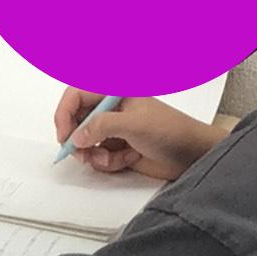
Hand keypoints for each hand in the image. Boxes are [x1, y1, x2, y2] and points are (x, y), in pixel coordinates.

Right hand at [53, 90, 225, 181]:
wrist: (191, 156)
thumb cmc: (170, 131)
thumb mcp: (134, 124)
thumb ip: (102, 126)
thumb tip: (77, 136)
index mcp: (114, 93)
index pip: (76, 96)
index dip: (65, 115)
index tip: (65, 136)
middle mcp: (111, 109)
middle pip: (76, 122)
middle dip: (78, 140)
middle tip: (82, 154)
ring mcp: (114, 130)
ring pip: (85, 143)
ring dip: (94, 155)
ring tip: (110, 158)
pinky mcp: (118, 149)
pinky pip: (98, 157)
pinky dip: (107, 162)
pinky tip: (127, 160)